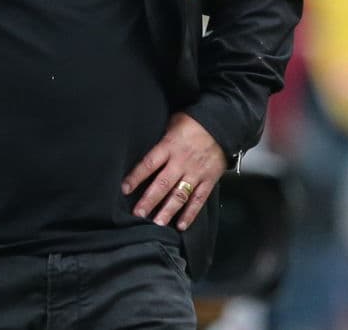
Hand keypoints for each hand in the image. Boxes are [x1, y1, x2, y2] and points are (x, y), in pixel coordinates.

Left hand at [121, 113, 226, 230]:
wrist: (223, 124)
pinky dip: (190, 213)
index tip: (125, 189)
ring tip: (157, 223)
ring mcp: (196, 172)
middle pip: (163, 184)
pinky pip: (199, 199)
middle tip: (138, 213)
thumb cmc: (194, 122)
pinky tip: (181, 225)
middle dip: (149, 200)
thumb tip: (143, 147)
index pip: (149, 163)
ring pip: (180, 195)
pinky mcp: (209, 180)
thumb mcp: (172, 123)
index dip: (136, 176)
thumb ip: (161, 139)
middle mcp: (181, 161)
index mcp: (169, 146)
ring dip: (168, 210)